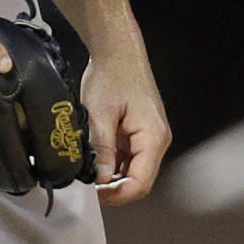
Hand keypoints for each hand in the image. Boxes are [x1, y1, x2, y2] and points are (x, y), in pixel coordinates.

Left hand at [81, 51, 171, 205]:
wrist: (117, 49)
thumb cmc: (112, 75)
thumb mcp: (100, 114)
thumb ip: (101, 150)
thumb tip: (98, 181)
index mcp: (154, 138)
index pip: (140, 183)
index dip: (117, 194)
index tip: (93, 194)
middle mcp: (157, 140)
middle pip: (138, 178)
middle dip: (113, 185)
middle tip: (87, 184)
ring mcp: (149, 135)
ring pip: (132, 168)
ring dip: (111, 172)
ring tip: (88, 168)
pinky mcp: (140, 130)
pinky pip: (128, 155)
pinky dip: (112, 159)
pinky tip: (95, 154)